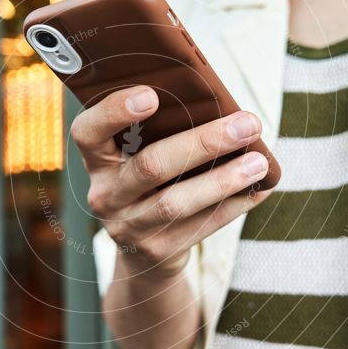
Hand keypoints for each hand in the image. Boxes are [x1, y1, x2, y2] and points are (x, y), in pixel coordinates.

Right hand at [71, 85, 271, 276]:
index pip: (88, 131)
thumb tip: (219, 105)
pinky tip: (259, 188)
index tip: (151, 95)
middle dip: (204, 142)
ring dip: (223, 180)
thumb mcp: (140, 155)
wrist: (143, 252)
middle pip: (151, 165)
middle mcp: (105, 194)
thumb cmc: (150, 181)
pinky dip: (234, 205)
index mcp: (97, 159)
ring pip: (177, 202)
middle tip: (247, 124)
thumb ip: (161, 131)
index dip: (114, 111)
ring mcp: (128, 227)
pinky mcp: (156, 251)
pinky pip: (200, 227)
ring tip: (258, 162)